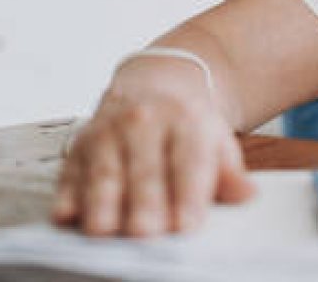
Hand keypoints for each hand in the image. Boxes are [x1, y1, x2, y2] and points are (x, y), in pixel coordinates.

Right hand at [53, 86, 251, 236]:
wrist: (156, 84)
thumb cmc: (188, 126)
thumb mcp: (217, 141)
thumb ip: (230, 173)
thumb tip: (248, 195)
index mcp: (187, 121)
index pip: (189, 162)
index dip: (188, 196)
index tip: (187, 227)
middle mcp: (146, 122)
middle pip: (145, 171)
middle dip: (145, 203)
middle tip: (145, 234)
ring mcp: (110, 131)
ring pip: (105, 172)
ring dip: (103, 202)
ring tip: (104, 230)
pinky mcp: (80, 145)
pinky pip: (71, 173)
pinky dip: (69, 194)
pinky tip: (68, 215)